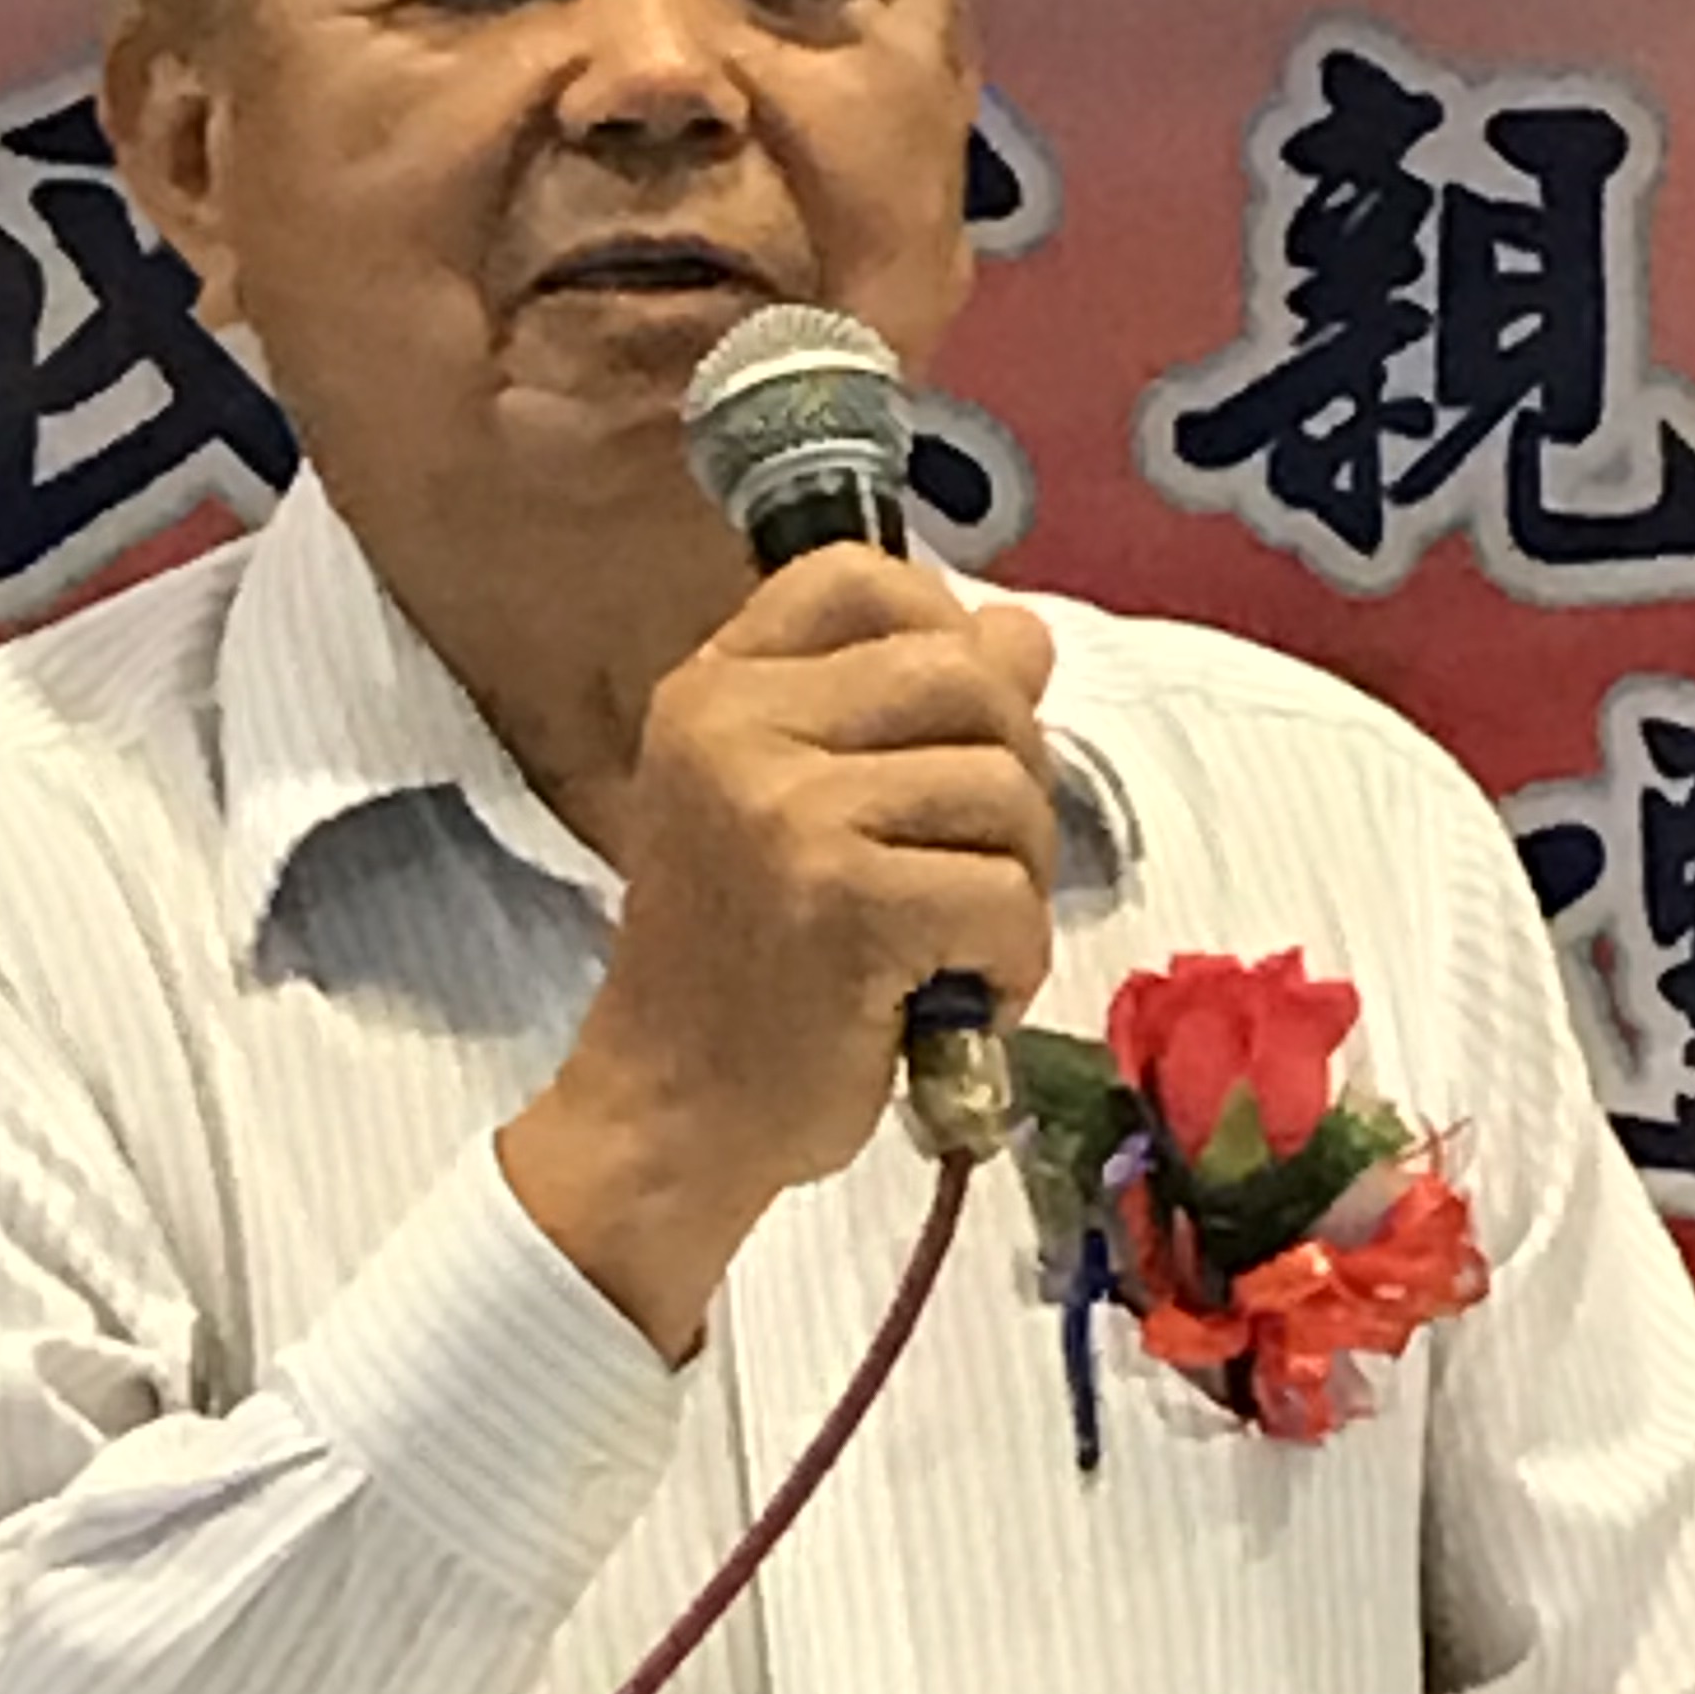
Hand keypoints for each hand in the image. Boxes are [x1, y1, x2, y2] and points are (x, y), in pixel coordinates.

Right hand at [500, 551, 1056, 1352]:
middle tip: (978, 860)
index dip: (943, 631)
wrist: (670, 1115)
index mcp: (714, 686)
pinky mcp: (845, 902)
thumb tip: (1024, 635)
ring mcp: (787, 810)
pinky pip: (1006, 892)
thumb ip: (901, 709)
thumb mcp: (797, 803)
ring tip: (962, 940)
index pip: (861, 578)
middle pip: (966, 677)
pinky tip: (963, 995)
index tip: (948, 728)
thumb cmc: (744, 962)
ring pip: (1003, 785)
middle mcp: (738, 726)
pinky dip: (1014, 956)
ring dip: (1019, 878)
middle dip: (1014, 771)